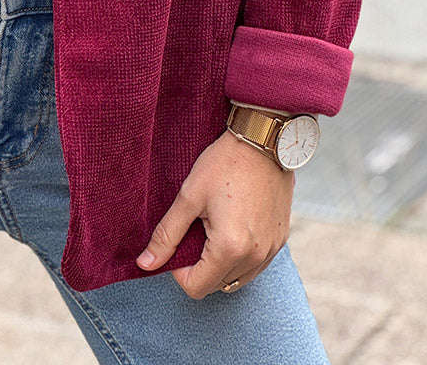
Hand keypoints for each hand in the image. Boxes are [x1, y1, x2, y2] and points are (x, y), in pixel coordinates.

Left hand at [136, 129, 293, 298]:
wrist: (264, 140)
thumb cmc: (224, 163)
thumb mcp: (189, 196)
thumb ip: (167, 234)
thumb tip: (145, 264)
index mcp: (230, 248)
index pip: (196, 287)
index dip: (179, 271)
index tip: (177, 243)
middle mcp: (255, 256)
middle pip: (218, 285)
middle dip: (200, 267)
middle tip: (194, 232)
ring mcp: (271, 249)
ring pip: (238, 278)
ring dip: (221, 265)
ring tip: (213, 228)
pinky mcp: (281, 239)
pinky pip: (256, 264)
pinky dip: (240, 257)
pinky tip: (233, 227)